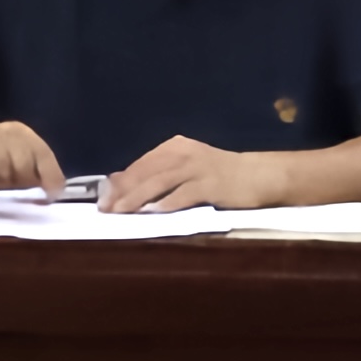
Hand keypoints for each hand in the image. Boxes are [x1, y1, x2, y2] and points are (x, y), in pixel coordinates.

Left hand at [103, 137, 286, 214]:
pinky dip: (167, 204)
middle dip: (123, 191)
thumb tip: (118, 184)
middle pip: (146, 171)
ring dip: (138, 198)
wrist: (258, 175)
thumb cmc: (218, 175)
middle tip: (105, 209)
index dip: (120, 182)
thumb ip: (156, 174)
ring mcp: (198, 167)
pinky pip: (184, 194)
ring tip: (121, 212)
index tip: (102, 200)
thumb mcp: (185, 168)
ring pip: (160, 181)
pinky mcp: (211, 184)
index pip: (140, 164)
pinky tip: (152, 214)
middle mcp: (183, 152)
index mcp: (174, 147)